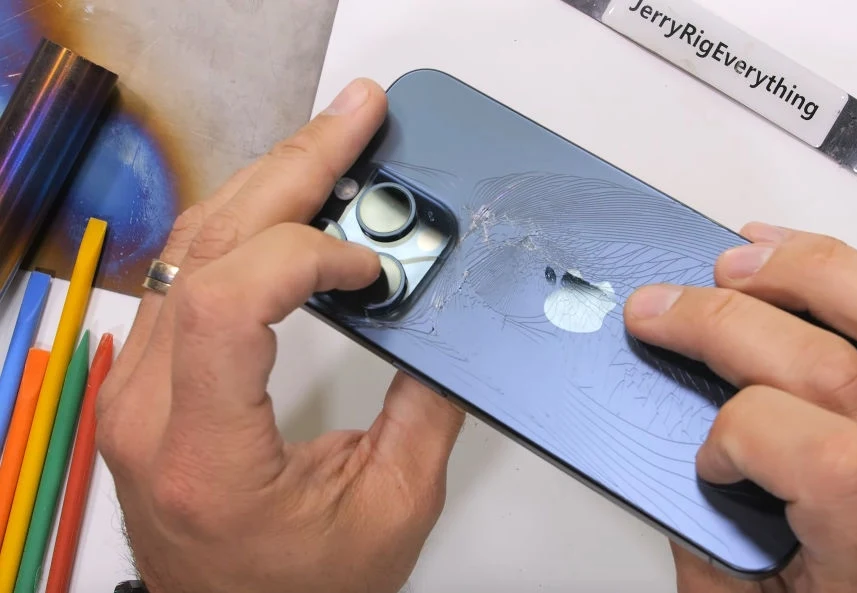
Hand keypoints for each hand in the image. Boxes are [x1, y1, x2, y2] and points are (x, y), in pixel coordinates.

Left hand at [96, 79, 464, 592]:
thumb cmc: (303, 590)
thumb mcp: (391, 508)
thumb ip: (425, 407)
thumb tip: (440, 317)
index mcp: (208, 453)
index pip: (227, 302)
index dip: (302, 254)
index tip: (370, 263)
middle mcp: (148, 411)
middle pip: (204, 249)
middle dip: (293, 171)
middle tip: (356, 122)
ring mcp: (133, 389)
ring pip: (188, 247)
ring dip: (267, 185)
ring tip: (332, 145)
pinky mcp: (144, 379)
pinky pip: (185, 272)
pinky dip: (244, 223)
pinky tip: (288, 199)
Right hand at [624, 223, 856, 592]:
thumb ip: (705, 520)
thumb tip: (670, 416)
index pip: (830, 461)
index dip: (742, 435)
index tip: (705, 459)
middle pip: (839, 371)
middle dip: (728, 320)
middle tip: (661, 310)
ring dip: (814, 271)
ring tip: (740, 264)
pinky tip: (802, 268)